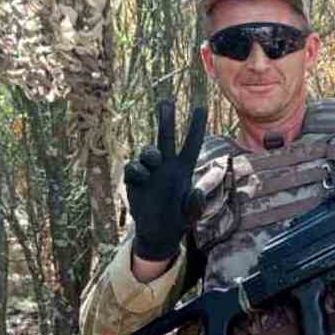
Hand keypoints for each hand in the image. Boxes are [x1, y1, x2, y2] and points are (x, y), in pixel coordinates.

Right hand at [123, 100, 207, 261]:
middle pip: (165, 137)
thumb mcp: (190, 217)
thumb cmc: (177, 221)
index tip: (200, 108)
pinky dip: (138, 170)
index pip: (191, 144)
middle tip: (166, 102)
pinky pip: (134, 167)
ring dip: (151, 153)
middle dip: (166, 119)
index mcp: (183, 170)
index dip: (196, 127)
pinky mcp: (135, 179)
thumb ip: (195, 205)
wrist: (156, 233)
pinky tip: (141, 178)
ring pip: (149, 151)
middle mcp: (166, 166)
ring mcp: (150, 171)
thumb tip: (196, 191)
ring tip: (155, 162)